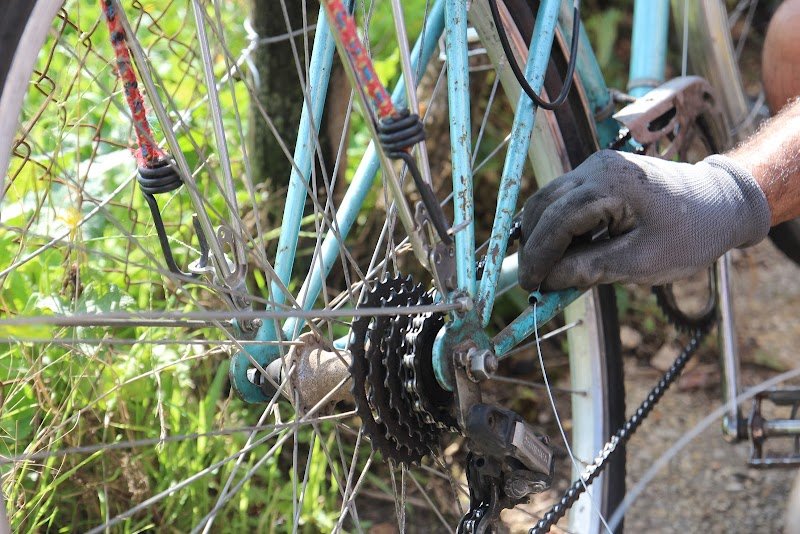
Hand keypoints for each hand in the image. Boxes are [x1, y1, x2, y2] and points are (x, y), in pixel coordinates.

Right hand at [518, 150, 770, 290]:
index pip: (557, 219)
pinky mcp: (598, 172)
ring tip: (551, 269)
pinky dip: (558, 226)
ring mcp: (596, 165)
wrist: (720, 204)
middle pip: (543, 205)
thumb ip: (590, 269)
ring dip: (543, 235)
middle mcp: (597, 166)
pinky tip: (568, 251)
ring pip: (548, 200)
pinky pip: (564, 198)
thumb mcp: (642, 261)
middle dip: (534, 245)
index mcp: (612, 184)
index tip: (530, 285)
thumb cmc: (689, 234)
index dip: (538, 255)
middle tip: (534, 280)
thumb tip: (547, 280)